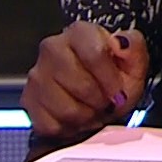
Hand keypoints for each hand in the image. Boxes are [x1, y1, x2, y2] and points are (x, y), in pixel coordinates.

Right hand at [21, 21, 149, 137]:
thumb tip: (122, 42)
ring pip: (66, 109)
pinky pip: (51, 125)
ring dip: (85, 117)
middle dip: (99, 101)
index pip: (95, 54)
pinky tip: (76, 118)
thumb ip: (133, 48)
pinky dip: (69, 128)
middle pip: (81, 85)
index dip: (111, 80)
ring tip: (91, 110)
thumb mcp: (133, 64)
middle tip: (105, 103)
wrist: (92, 98)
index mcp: (80, 33)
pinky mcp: (28, 100)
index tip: (119, 92)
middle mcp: (52, 48)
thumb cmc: (111, 80)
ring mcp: (37, 75)